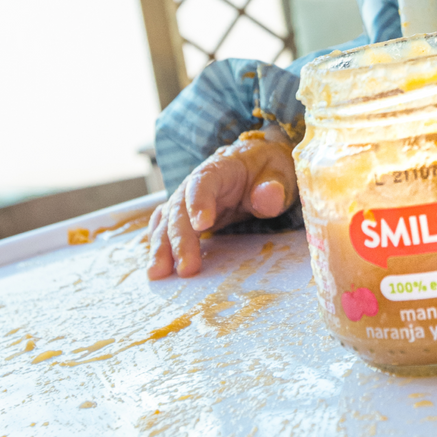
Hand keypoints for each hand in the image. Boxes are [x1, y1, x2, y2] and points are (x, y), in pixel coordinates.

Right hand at [145, 132, 297, 278]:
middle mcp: (195, 183)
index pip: (202, 182)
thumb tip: (268, 197)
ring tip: (158, 273)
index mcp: (219, 168)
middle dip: (180, 239)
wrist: (256, 163)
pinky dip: (159, 245)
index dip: (199, 203)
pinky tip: (156, 265)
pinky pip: (165, 227)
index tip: (202, 226)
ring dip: (161, 247)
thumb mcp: (279, 172)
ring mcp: (186, 199)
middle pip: (179, 208)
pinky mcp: (184, 214)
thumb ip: (273, 186)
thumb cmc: (267, 169)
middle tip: (186, 268)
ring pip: (167, 221)